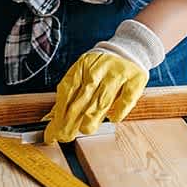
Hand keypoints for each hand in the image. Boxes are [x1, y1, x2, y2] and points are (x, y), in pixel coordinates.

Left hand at [43, 20, 162, 141]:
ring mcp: (118, 73)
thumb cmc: (102, 68)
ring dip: (92, 117)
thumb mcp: (83, 74)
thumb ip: (70, 95)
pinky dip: (119, 111)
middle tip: (64, 136)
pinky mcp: (136, 79)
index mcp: (82, 65)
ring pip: (103, 100)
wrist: (129, 50)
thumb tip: (51, 119)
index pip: (67, 91)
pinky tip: (113, 119)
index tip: (53, 130)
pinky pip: (126, 99)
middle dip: (71, 120)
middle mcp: (99, 68)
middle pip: (83, 98)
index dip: (59, 113)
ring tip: (85, 130)